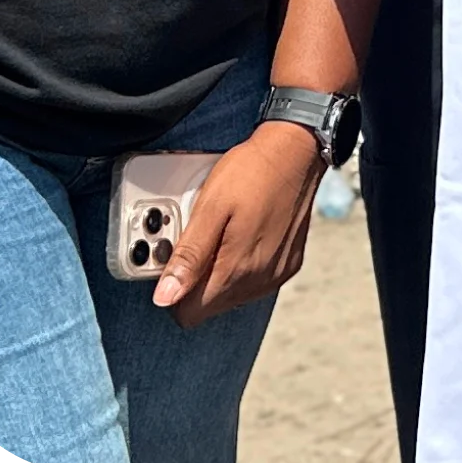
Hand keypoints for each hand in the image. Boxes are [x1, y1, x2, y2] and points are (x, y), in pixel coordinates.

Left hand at [151, 122, 325, 326]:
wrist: (297, 149)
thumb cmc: (251, 171)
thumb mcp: (210, 206)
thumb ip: (189, 255)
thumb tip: (164, 297)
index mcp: (235, 269)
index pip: (188, 313)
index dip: (174, 289)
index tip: (177, 260)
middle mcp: (259, 279)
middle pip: (210, 305)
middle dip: (197, 279)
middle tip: (200, 238)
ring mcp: (276, 273)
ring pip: (232, 296)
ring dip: (221, 273)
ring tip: (223, 233)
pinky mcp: (289, 264)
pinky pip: (255, 283)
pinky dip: (244, 266)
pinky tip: (245, 235)